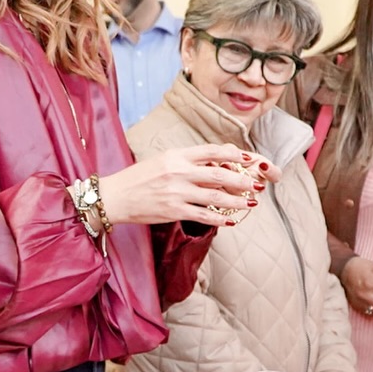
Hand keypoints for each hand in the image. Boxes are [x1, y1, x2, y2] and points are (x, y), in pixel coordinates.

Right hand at [99, 144, 279, 227]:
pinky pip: (203, 215)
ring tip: (251, 202)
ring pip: (215, 196)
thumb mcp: (161, 160)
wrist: (115, 196)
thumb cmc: (137, 178)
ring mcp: (177, 192)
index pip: (211, 151)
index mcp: (176, 155)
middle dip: (242, 180)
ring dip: (237, 200)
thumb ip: (184, 161)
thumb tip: (210, 164)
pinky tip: (231, 220)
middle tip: (256, 184)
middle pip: (219, 174)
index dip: (232, 154)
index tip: (247, 158)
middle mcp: (179, 172)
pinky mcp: (173, 210)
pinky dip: (219, 219)